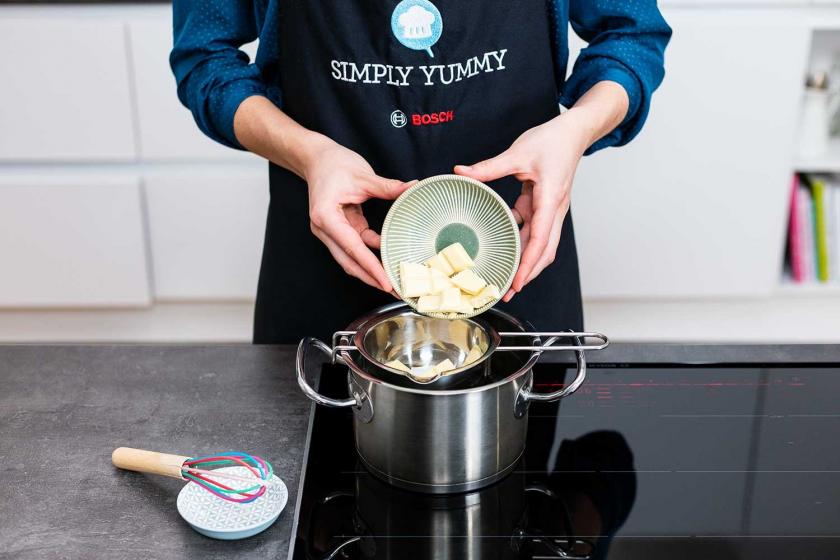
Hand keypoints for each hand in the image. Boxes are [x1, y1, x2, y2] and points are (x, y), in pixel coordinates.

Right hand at [303, 139, 412, 290]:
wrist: (316, 158)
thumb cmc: (333, 164)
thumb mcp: (363, 175)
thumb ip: (388, 187)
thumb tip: (411, 188)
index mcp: (326, 217)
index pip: (351, 248)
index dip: (370, 267)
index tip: (385, 282)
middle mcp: (324, 229)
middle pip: (348, 261)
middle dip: (370, 277)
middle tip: (393, 290)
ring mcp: (329, 231)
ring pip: (350, 258)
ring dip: (370, 269)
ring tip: (392, 280)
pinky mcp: (338, 229)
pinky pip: (355, 246)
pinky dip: (370, 254)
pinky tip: (386, 258)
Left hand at [454, 110, 589, 300]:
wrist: (574, 132)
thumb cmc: (553, 141)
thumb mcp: (518, 152)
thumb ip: (488, 167)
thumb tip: (461, 172)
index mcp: (550, 200)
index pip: (540, 240)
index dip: (528, 264)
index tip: (518, 283)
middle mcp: (554, 210)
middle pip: (545, 251)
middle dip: (528, 273)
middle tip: (508, 291)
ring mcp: (550, 210)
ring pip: (541, 244)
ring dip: (526, 262)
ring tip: (507, 278)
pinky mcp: (544, 206)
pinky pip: (534, 230)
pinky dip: (522, 242)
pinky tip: (505, 247)